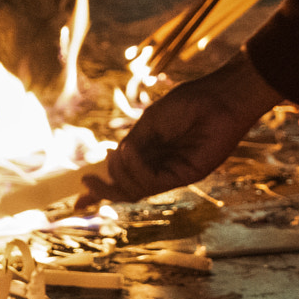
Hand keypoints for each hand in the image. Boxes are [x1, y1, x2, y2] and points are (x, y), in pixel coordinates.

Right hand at [77, 51, 285, 206]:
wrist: (220, 97)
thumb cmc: (189, 103)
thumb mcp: (151, 122)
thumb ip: (134, 144)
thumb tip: (111, 161)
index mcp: (151, 153)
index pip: (124, 178)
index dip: (101, 190)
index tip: (78, 201)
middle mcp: (161, 166)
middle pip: (127, 190)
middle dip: (103, 191)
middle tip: (85, 183)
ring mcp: (173, 173)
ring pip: (137, 189)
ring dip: (119, 174)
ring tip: (115, 153)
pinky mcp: (186, 175)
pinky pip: (153, 181)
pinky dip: (135, 168)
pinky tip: (129, 151)